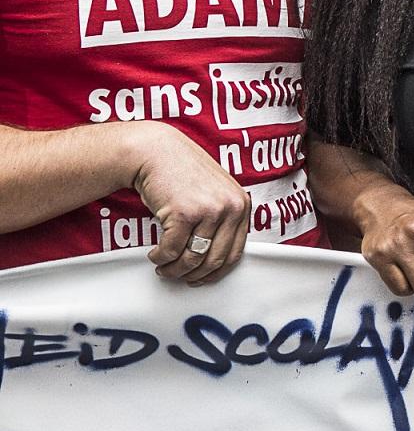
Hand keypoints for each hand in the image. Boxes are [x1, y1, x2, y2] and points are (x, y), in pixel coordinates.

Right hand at [132, 124, 250, 285]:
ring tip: (163, 266)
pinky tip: (155, 253)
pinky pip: (172, 250)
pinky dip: (161, 258)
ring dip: (174, 269)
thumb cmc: (182, 173)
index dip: (215, 272)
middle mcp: (230, 207)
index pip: (235, 253)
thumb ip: (223, 219)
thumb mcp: (215, 193)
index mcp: (241, 205)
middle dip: (193, 275)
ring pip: (192, 259)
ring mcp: (209, 210)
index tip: (201, 278)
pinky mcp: (184, 214)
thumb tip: (215, 260)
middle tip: (177, 275)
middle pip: (214, 260)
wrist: (157, 152)